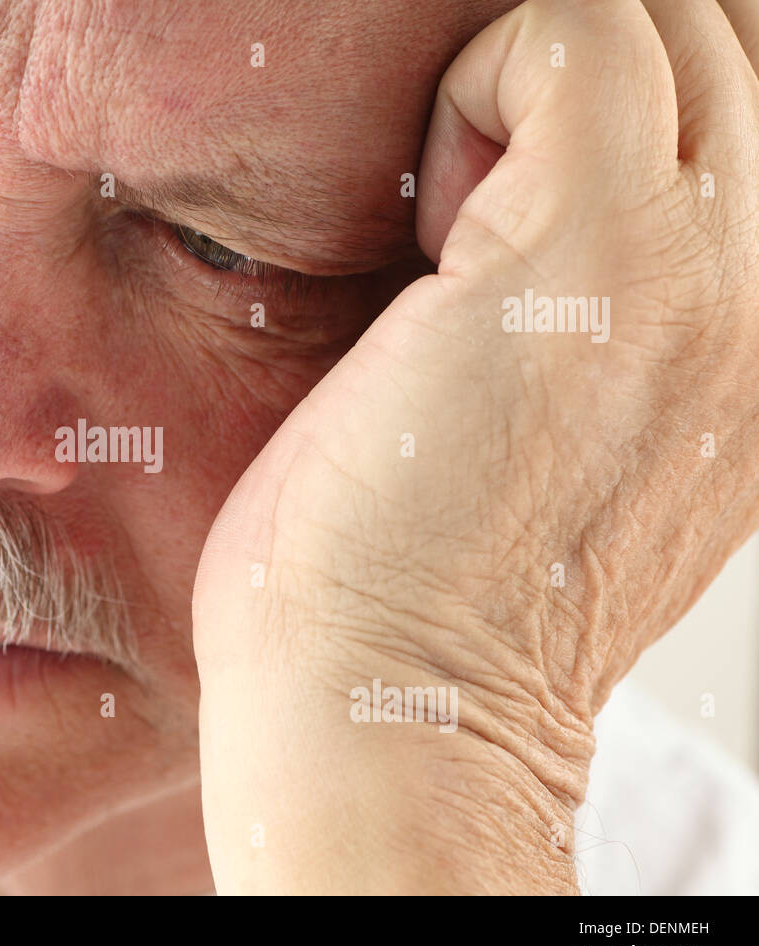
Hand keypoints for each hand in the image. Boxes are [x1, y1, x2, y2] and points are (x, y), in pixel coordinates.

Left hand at [193, 0, 758, 893]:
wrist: (391, 708)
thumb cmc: (416, 586)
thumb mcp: (555, 446)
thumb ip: (598, 323)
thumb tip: (518, 217)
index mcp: (751, 345)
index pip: (741, 122)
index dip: (622, 120)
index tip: (498, 214)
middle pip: (718, 59)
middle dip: (585, 87)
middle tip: (465, 227)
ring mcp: (701, 273)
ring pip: (668, 31)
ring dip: (534, 90)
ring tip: (451, 240)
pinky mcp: (597, 256)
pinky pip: (578, 37)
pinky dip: (484, 86)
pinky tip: (427, 230)